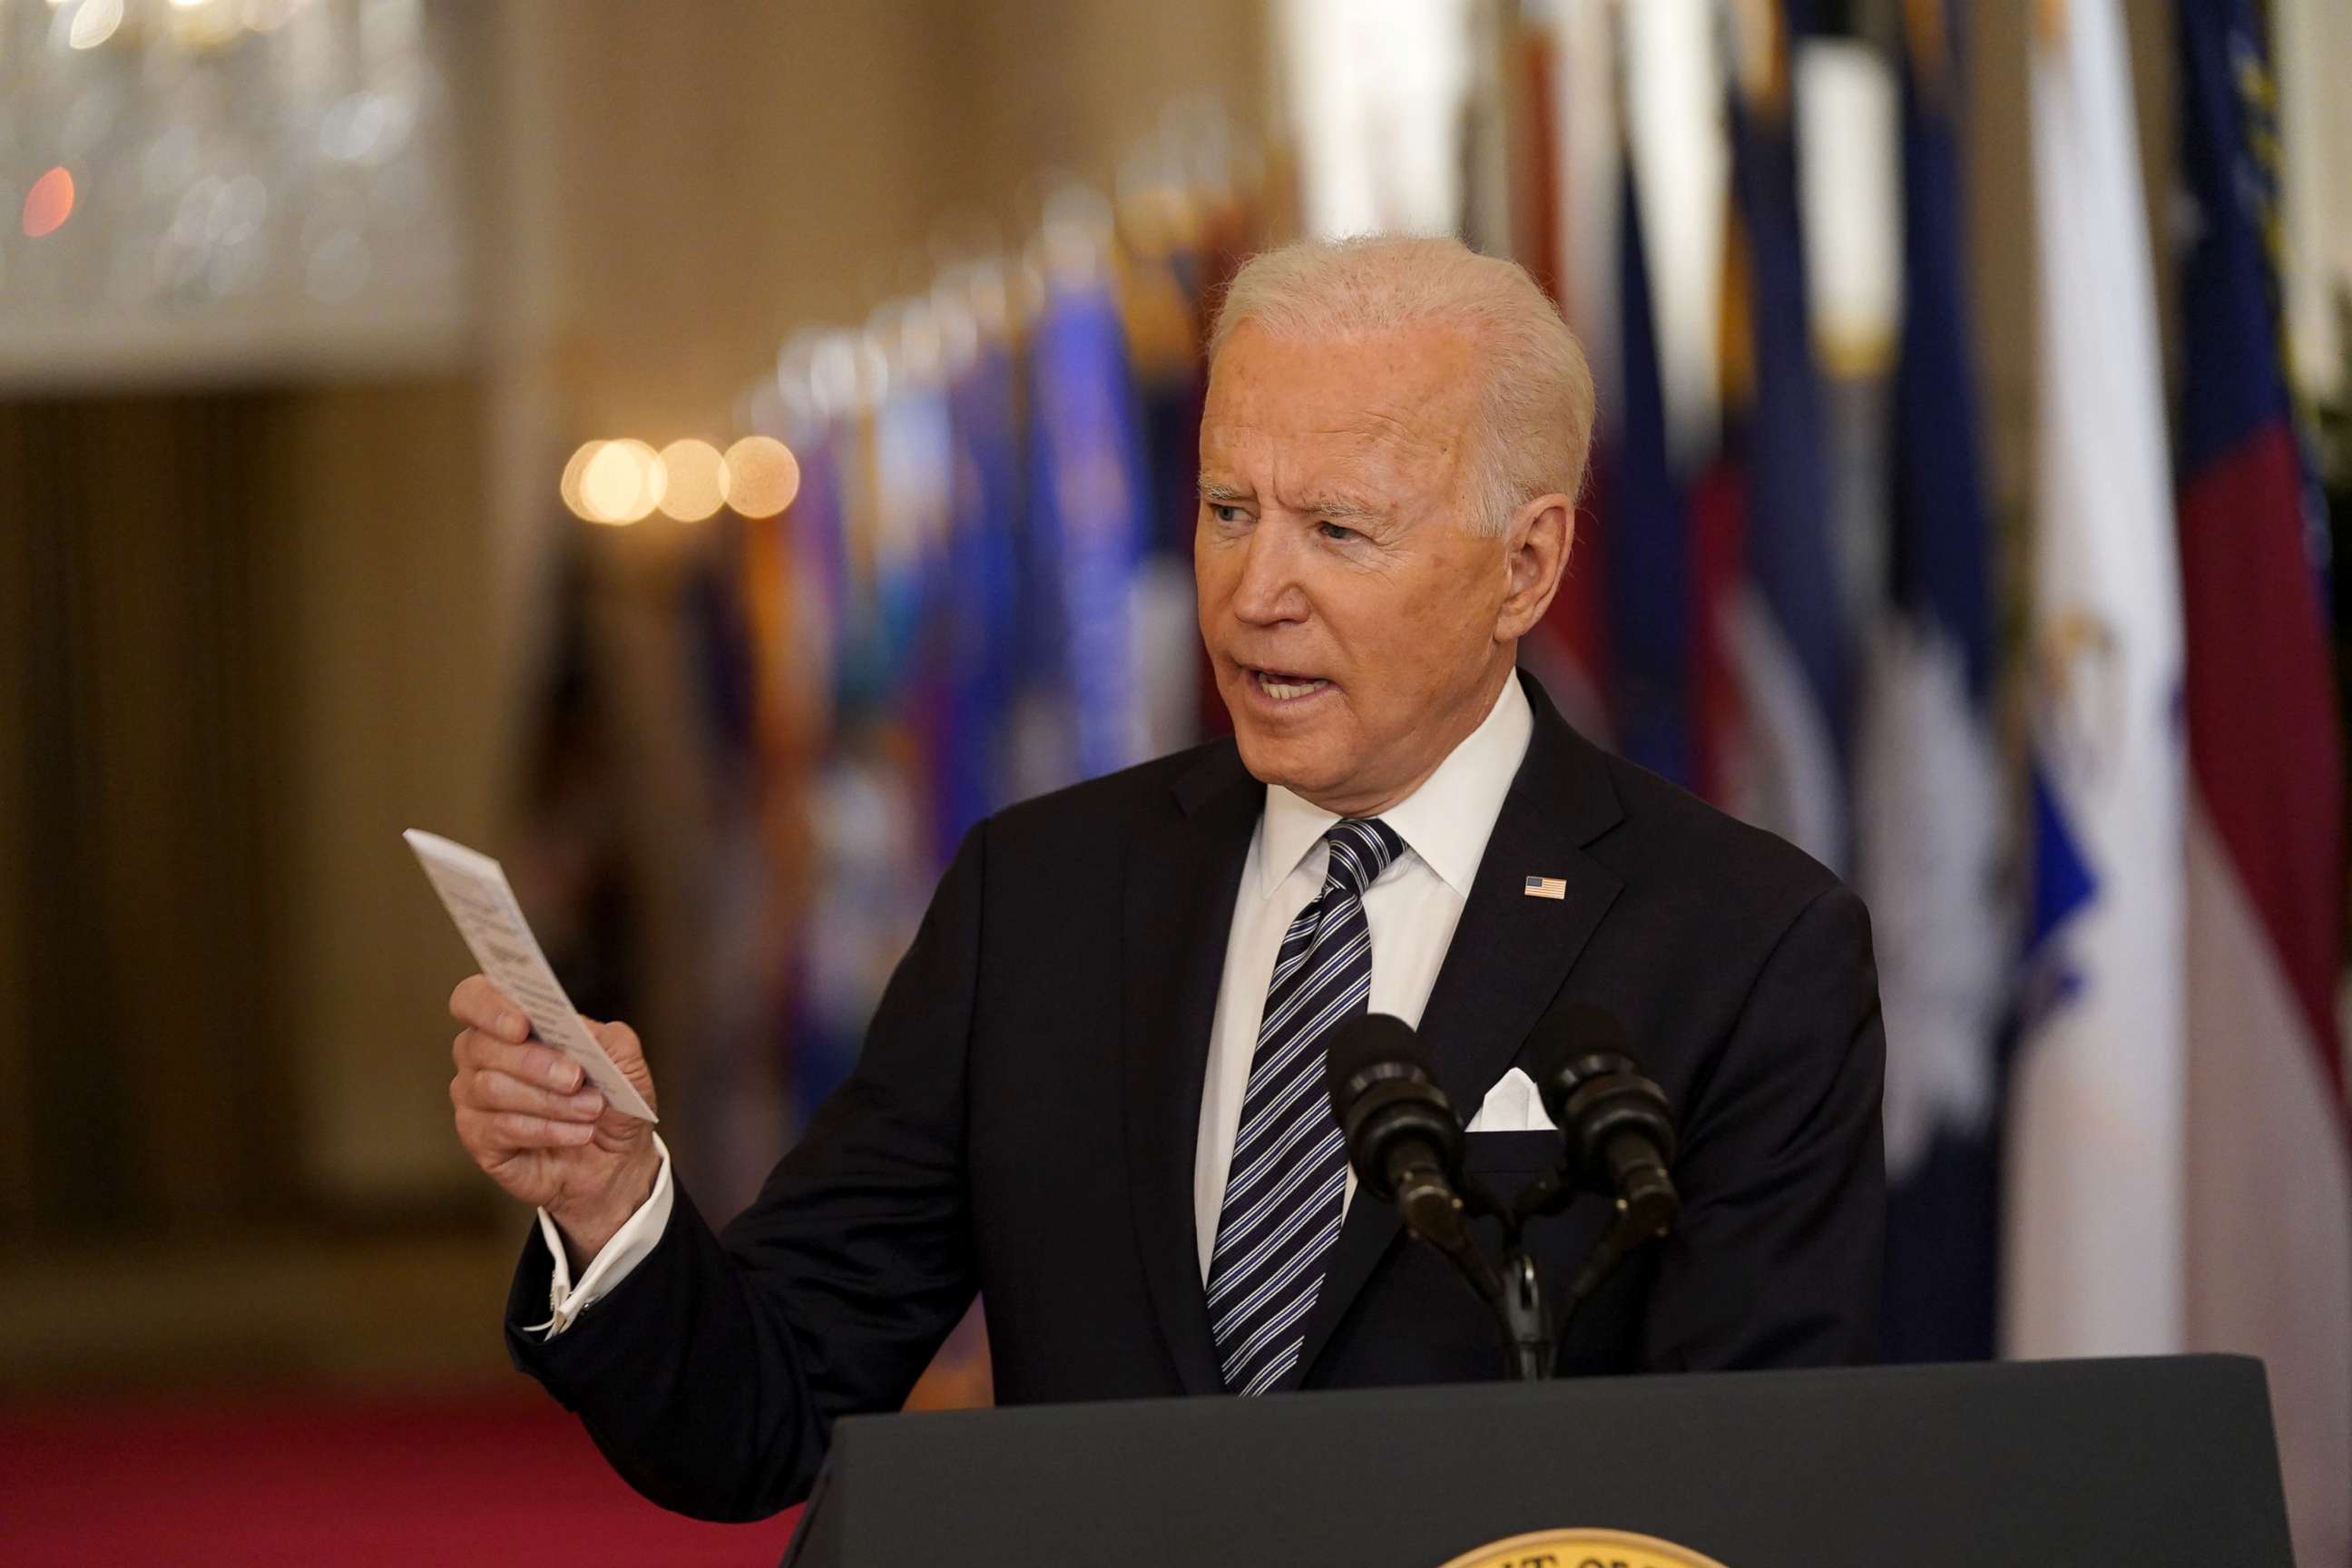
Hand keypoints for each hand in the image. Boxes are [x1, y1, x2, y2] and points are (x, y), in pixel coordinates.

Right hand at [448, 975, 661, 1265]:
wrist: (614, 1160)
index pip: (473, 998)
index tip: (521, 1025)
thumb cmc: (610, 1102)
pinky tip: (577, 1133)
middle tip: (576, 1078)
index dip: (489, 1007)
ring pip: (492, 1088)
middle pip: (481, 1045)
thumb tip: (590, 1031)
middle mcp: (482, 1056)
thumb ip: (611, 1041)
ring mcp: (474, 1098)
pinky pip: (499, 1128)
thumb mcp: (627, 1067)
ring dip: (549, 1101)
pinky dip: (545, 1130)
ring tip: (591, 1110)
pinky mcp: (478, 1138)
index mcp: (511, 1022)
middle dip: (535, 1062)